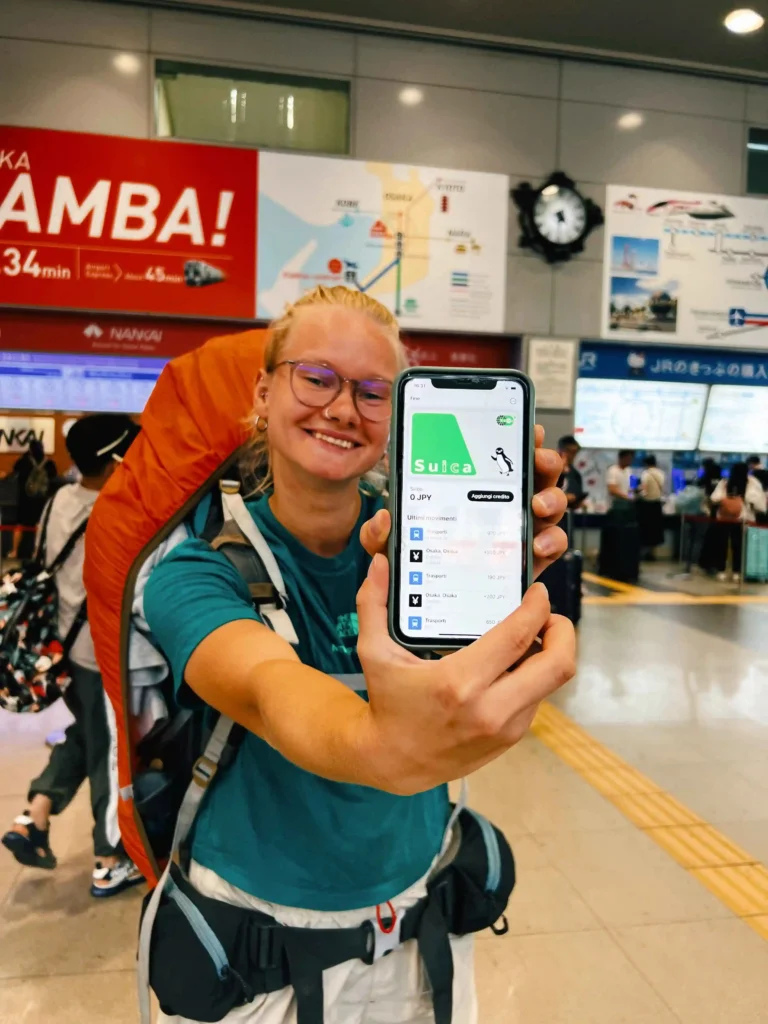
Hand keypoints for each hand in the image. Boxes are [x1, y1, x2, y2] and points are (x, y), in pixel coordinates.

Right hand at [355, 555, 575, 793]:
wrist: (393, 762)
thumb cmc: (387, 701)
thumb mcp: (374, 652)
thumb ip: (373, 604)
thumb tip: (380, 562)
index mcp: (459, 682)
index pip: (519, 637)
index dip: (537, 608)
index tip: (538, 591)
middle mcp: (489, 708)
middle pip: (557, 664)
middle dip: (563, 631)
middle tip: (548, 615)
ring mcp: (505, 727)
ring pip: (551, 681)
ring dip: (547, 654)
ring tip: (529, 636)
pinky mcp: (510, 739)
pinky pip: (536, 699)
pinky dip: (532, 677)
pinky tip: (513, 665)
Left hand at [360, 424, 567, 579]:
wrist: (431, 610)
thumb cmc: (416, 567)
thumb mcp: (393, 548)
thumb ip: (379, 536)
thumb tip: (383, 521)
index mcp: (471, 490)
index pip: (499, 457)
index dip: (517, 438)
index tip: (526, 428)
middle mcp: (501, 505)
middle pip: (535, 473)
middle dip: (544, 461)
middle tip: (537, 460)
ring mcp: (519, 530)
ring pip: (550, 505)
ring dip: (551, 498)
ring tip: (537, 505)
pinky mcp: (528, 561)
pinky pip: (551, 545)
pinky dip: (551, 541)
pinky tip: (536, 544)